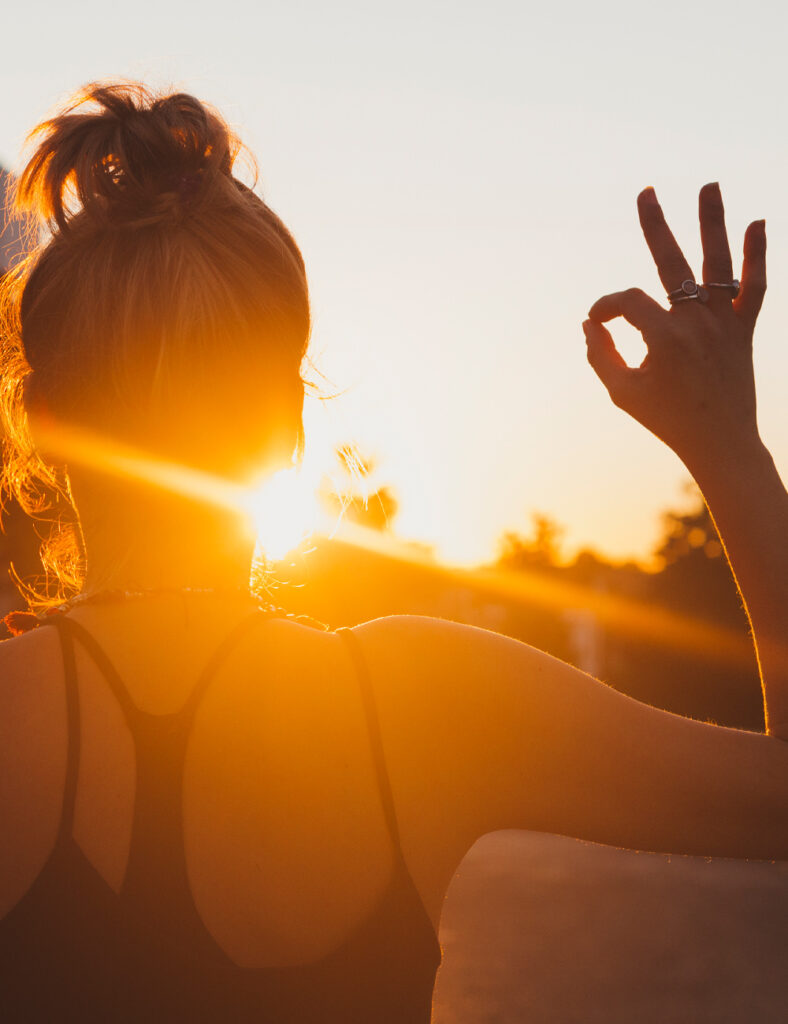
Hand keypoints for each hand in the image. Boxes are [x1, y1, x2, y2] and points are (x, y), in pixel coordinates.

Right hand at [584, 184, 765, 474]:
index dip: (605, 308)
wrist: (721, 442)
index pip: (626, 302)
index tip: (596, 324)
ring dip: (714, 221)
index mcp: (664, 337)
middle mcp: (696, 322)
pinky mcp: (745, 328)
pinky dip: (757, 256)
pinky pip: (754, 287)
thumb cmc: (667, 420)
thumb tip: (592, 323)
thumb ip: (600, 355)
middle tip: (647, 191)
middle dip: (656, 224)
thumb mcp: (622, 392)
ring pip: (719, 262)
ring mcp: (724, 322)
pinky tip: (759, 223)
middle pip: (672, 260)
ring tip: (710, 185)